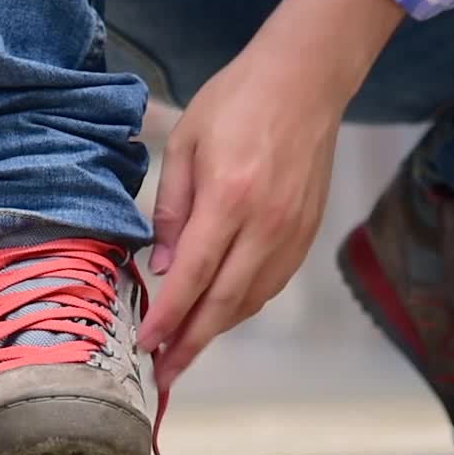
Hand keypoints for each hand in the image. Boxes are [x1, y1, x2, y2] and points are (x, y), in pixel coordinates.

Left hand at [137, 0, 404, 384]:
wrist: (305, 79)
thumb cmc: (237, 101)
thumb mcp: (184, 145)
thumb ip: (170, 209)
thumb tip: (162, 268)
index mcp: (230, 198)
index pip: (192, 276)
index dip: (168, 318)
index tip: (146, 346)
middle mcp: (266, 224)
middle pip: (225, 304)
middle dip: (191, 344)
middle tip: (163, 375)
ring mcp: (293, 231)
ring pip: (251, 300)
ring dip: (217, 330)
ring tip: (185, 350)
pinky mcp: (307, 232)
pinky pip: (272, 284)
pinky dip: (244, 306)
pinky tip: (221, 313)